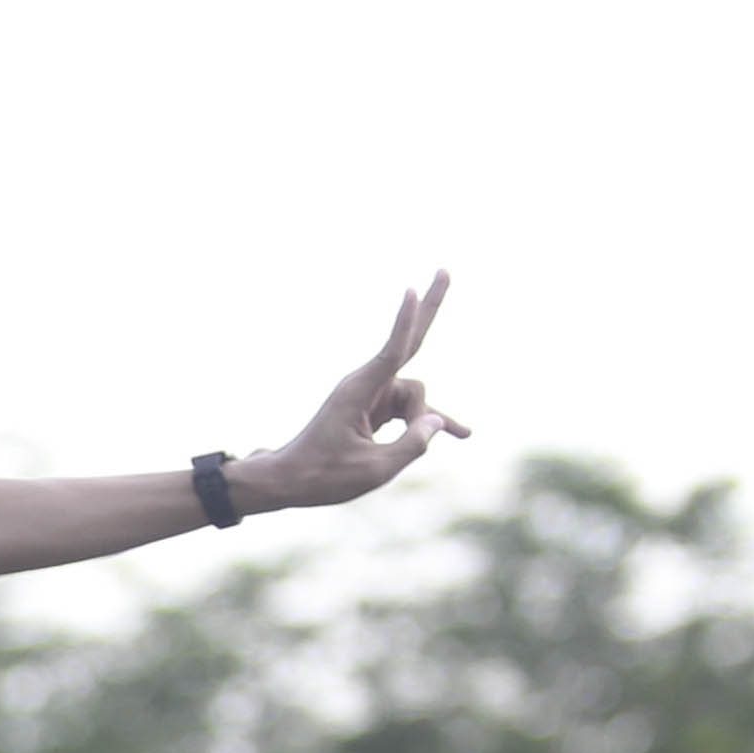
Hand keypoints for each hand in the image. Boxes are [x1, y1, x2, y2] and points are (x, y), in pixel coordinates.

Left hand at [233, 275, 469, 509]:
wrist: (289, 482)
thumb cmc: (324, 476)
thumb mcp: (374, 468)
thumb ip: (412, 444)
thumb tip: (438, 422)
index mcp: (359, 391)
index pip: (391, 351)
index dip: (404, 323)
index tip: (410, 291)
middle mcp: (367, 385)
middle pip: (409, 343)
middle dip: (430, 308)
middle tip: (446, 270)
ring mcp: (373, 396)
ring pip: (415, 399)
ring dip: (422, 424)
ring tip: (441, 442)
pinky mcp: (376, 409)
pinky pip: (411, 413)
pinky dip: (428, 425)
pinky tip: (464, 434)